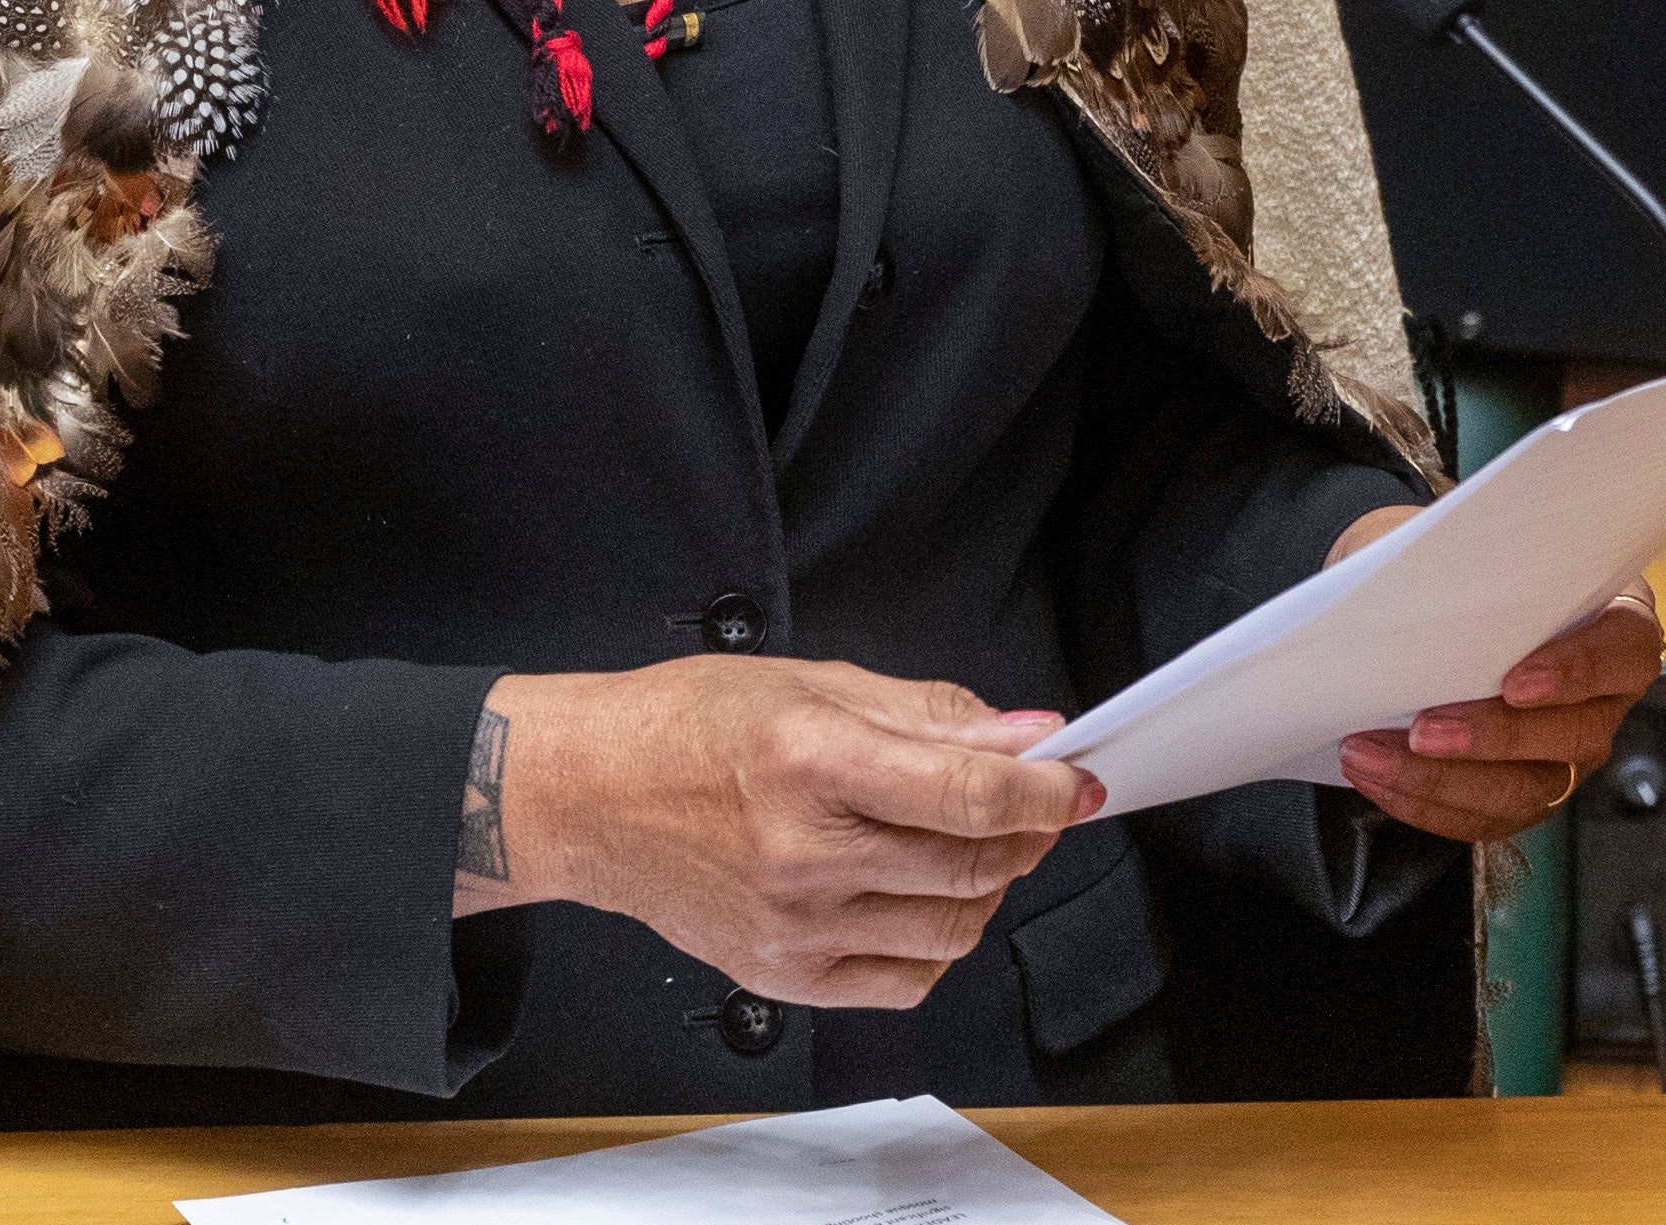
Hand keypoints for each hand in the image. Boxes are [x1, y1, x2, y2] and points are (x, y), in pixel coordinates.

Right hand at [466, 658, 1098, 1007]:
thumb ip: (927, 712)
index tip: (1077, 782)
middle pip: (971, 863)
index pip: (970, 793)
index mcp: (813, 761)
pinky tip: (923, 899)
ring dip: (988, 887)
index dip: (1046, 791)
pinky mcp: (783, 974)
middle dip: (1027, 834)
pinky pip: (904, 981)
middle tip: (1033, 807)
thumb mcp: (812, 683)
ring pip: (951, 928)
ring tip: (972, 846)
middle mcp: (805, 852)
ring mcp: (794, 925)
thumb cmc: (684, 729)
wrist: (588, 796)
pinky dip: (939, 944)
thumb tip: (1022, 733)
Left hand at [1322, 508, 1665, 841]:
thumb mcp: (1471, 545)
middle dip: (1492, 738)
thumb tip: (1417, 582)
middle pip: (1571, 735)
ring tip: (1374, 755)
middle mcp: (1601, 700)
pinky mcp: (1524, 792)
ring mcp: (1566, 754)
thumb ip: (1468, 562)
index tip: (1515, 680)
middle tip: (1424, 729)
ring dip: (1442, 780)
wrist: (1435, 600)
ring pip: (1524, 788)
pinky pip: (1481, 815)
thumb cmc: (1465, 568)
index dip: (1576, 672)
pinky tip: (1376, 775)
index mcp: (1614, 624)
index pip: (1624, 654)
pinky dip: (1421, 800)